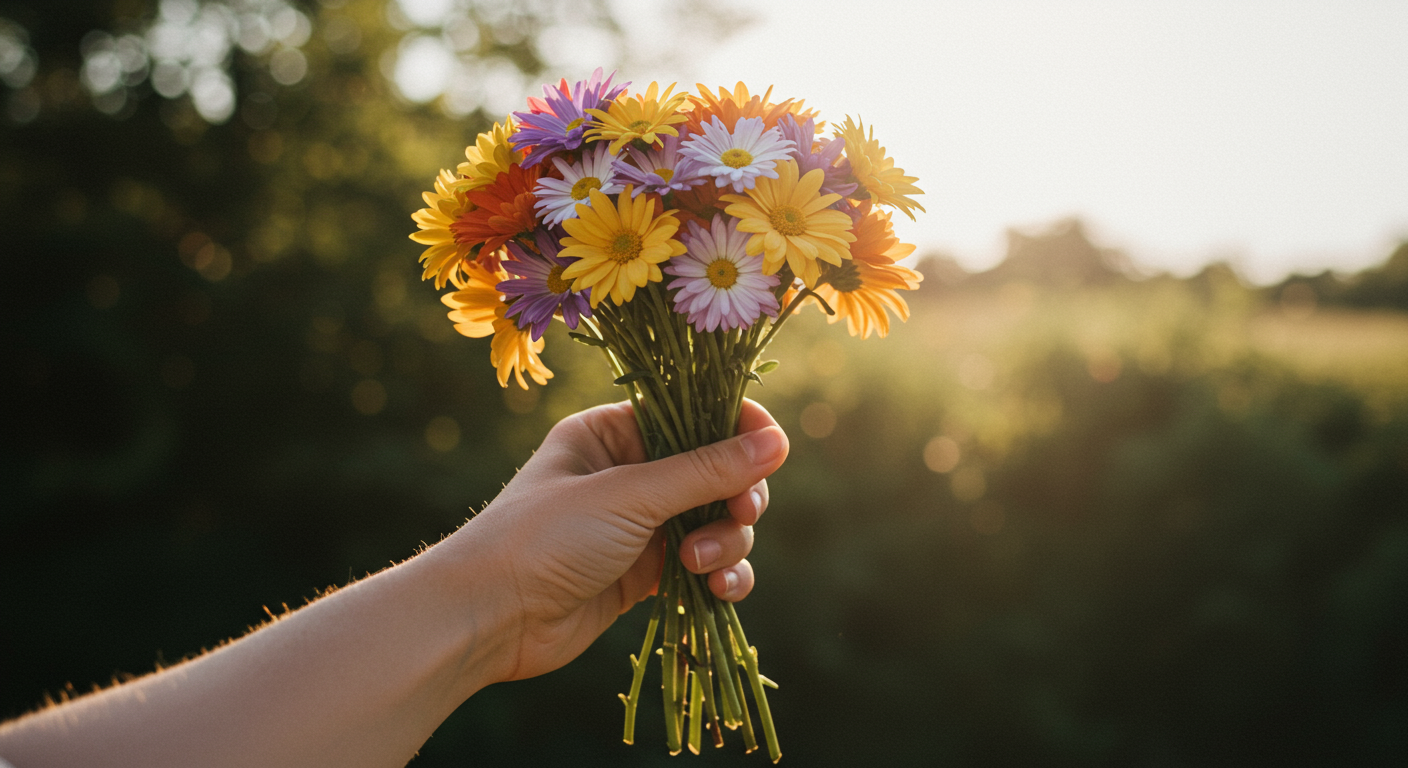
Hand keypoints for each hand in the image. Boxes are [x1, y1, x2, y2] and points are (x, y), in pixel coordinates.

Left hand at [452, 398, 787, 683]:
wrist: (486, 618)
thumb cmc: (544, 538)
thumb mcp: (629, 495)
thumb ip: (706, 470)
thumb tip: (778, 442)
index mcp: (614, 430)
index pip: (696, 411)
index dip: (739, 427)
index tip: (771, 450)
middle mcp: (630, 470)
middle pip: (718, 469)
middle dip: (736, 496)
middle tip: (739, 514)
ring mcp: (641, 523)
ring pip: (718, 521)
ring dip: (726, 542)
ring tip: (698, 565)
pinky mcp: (646, 573)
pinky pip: (706, 565)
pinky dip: (721, 575)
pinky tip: (717, 591)